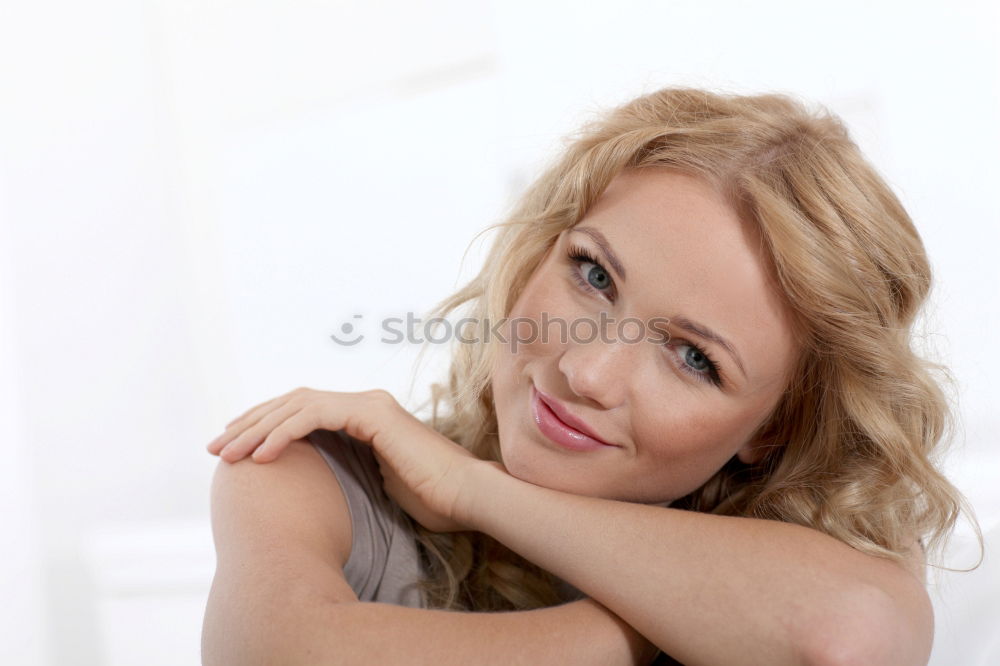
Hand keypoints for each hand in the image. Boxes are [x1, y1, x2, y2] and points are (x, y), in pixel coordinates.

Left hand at [206, 387, 491, 531]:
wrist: (467, 497)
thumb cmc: (432, 500)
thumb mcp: (376, 485)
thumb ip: (348, 472)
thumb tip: (317, 483)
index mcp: (363, 417)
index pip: (301, 412)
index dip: (264, 427)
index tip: (234, 449)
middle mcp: (362, 403)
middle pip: (291, 403)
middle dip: (249, 423)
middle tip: (216, 448)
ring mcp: (367, 404)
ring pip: (297, 404)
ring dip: (257, 427)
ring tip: (228, 452)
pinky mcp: (371, 413)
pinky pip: (315, 415)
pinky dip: (284, 433)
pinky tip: (262, 456)